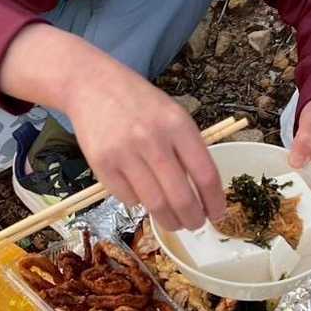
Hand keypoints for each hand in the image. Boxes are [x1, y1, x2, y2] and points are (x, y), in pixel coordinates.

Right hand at [0, 24, 224, 228]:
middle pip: (181, 197)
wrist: (92, 85)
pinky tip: (142, 195)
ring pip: (155, 204)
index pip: (205, 174)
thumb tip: (204, 193)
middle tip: (196, 225)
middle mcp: (153, 139)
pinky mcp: (102, 164)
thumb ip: (188, 148)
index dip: (215, 201)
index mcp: (178, 125)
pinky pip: (128, 198)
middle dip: (193, 219)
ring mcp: (125, 153)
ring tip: (174, 222)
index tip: (217, 215)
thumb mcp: (172, 114)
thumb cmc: (139, 102)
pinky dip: (139, 203)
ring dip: (168, 220)